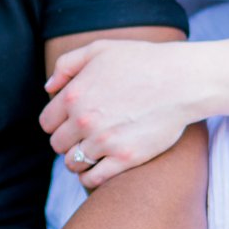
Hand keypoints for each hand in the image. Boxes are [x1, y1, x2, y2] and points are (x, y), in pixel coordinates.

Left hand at [40, 39, 196, 184]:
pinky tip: (98, 168)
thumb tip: (48, 87)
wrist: (181, 80)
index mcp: (74, 95)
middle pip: (58, 145)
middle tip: (82, 136)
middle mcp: (85, 120)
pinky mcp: (125, 158)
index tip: (68, 122)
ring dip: (78, 159)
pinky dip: (90, 177)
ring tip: (91, 152)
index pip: (47, 123)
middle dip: (67, 141)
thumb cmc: (141, 61)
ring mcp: (105, 141)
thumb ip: (66, 65)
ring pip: (73, 163)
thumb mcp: (99, 49)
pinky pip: (93, 179)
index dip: (56, 123)